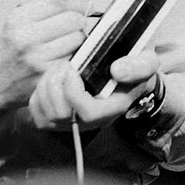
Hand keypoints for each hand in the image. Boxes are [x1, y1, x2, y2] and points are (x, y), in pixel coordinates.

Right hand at [0, 0, 87, 135]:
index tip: (87, 5)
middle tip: (77, 28)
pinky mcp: (46, 76)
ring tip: (69, 45)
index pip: (59, 2)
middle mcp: (26, 37)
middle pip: (74, 20)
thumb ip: (39, 4)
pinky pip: (74, 59)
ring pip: (78, 39)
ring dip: (80, 41)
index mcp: (19, 19)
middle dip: (81, 22)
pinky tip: (65, 59)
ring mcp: (36, 58)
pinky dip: (74, 58)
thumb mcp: (16, 23)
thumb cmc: (7, 52)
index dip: (79, 2)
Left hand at [28, 50, 160, 130]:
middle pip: (61, 115)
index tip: (73, 69)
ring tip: (59, 69)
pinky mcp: (57, 119)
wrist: (126, 75)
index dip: (73, 92)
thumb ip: (139, 66)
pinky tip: (51, 78)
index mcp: (113, 108)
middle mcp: (92, 121)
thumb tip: (116, 70)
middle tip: (65, 65)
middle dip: (56, 85)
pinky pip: (37, 112)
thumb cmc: (134, 67)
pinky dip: (38, 93)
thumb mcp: (147, 61)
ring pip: (46, 115)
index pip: (87, 113)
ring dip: (47, 86)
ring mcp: (73, 123)